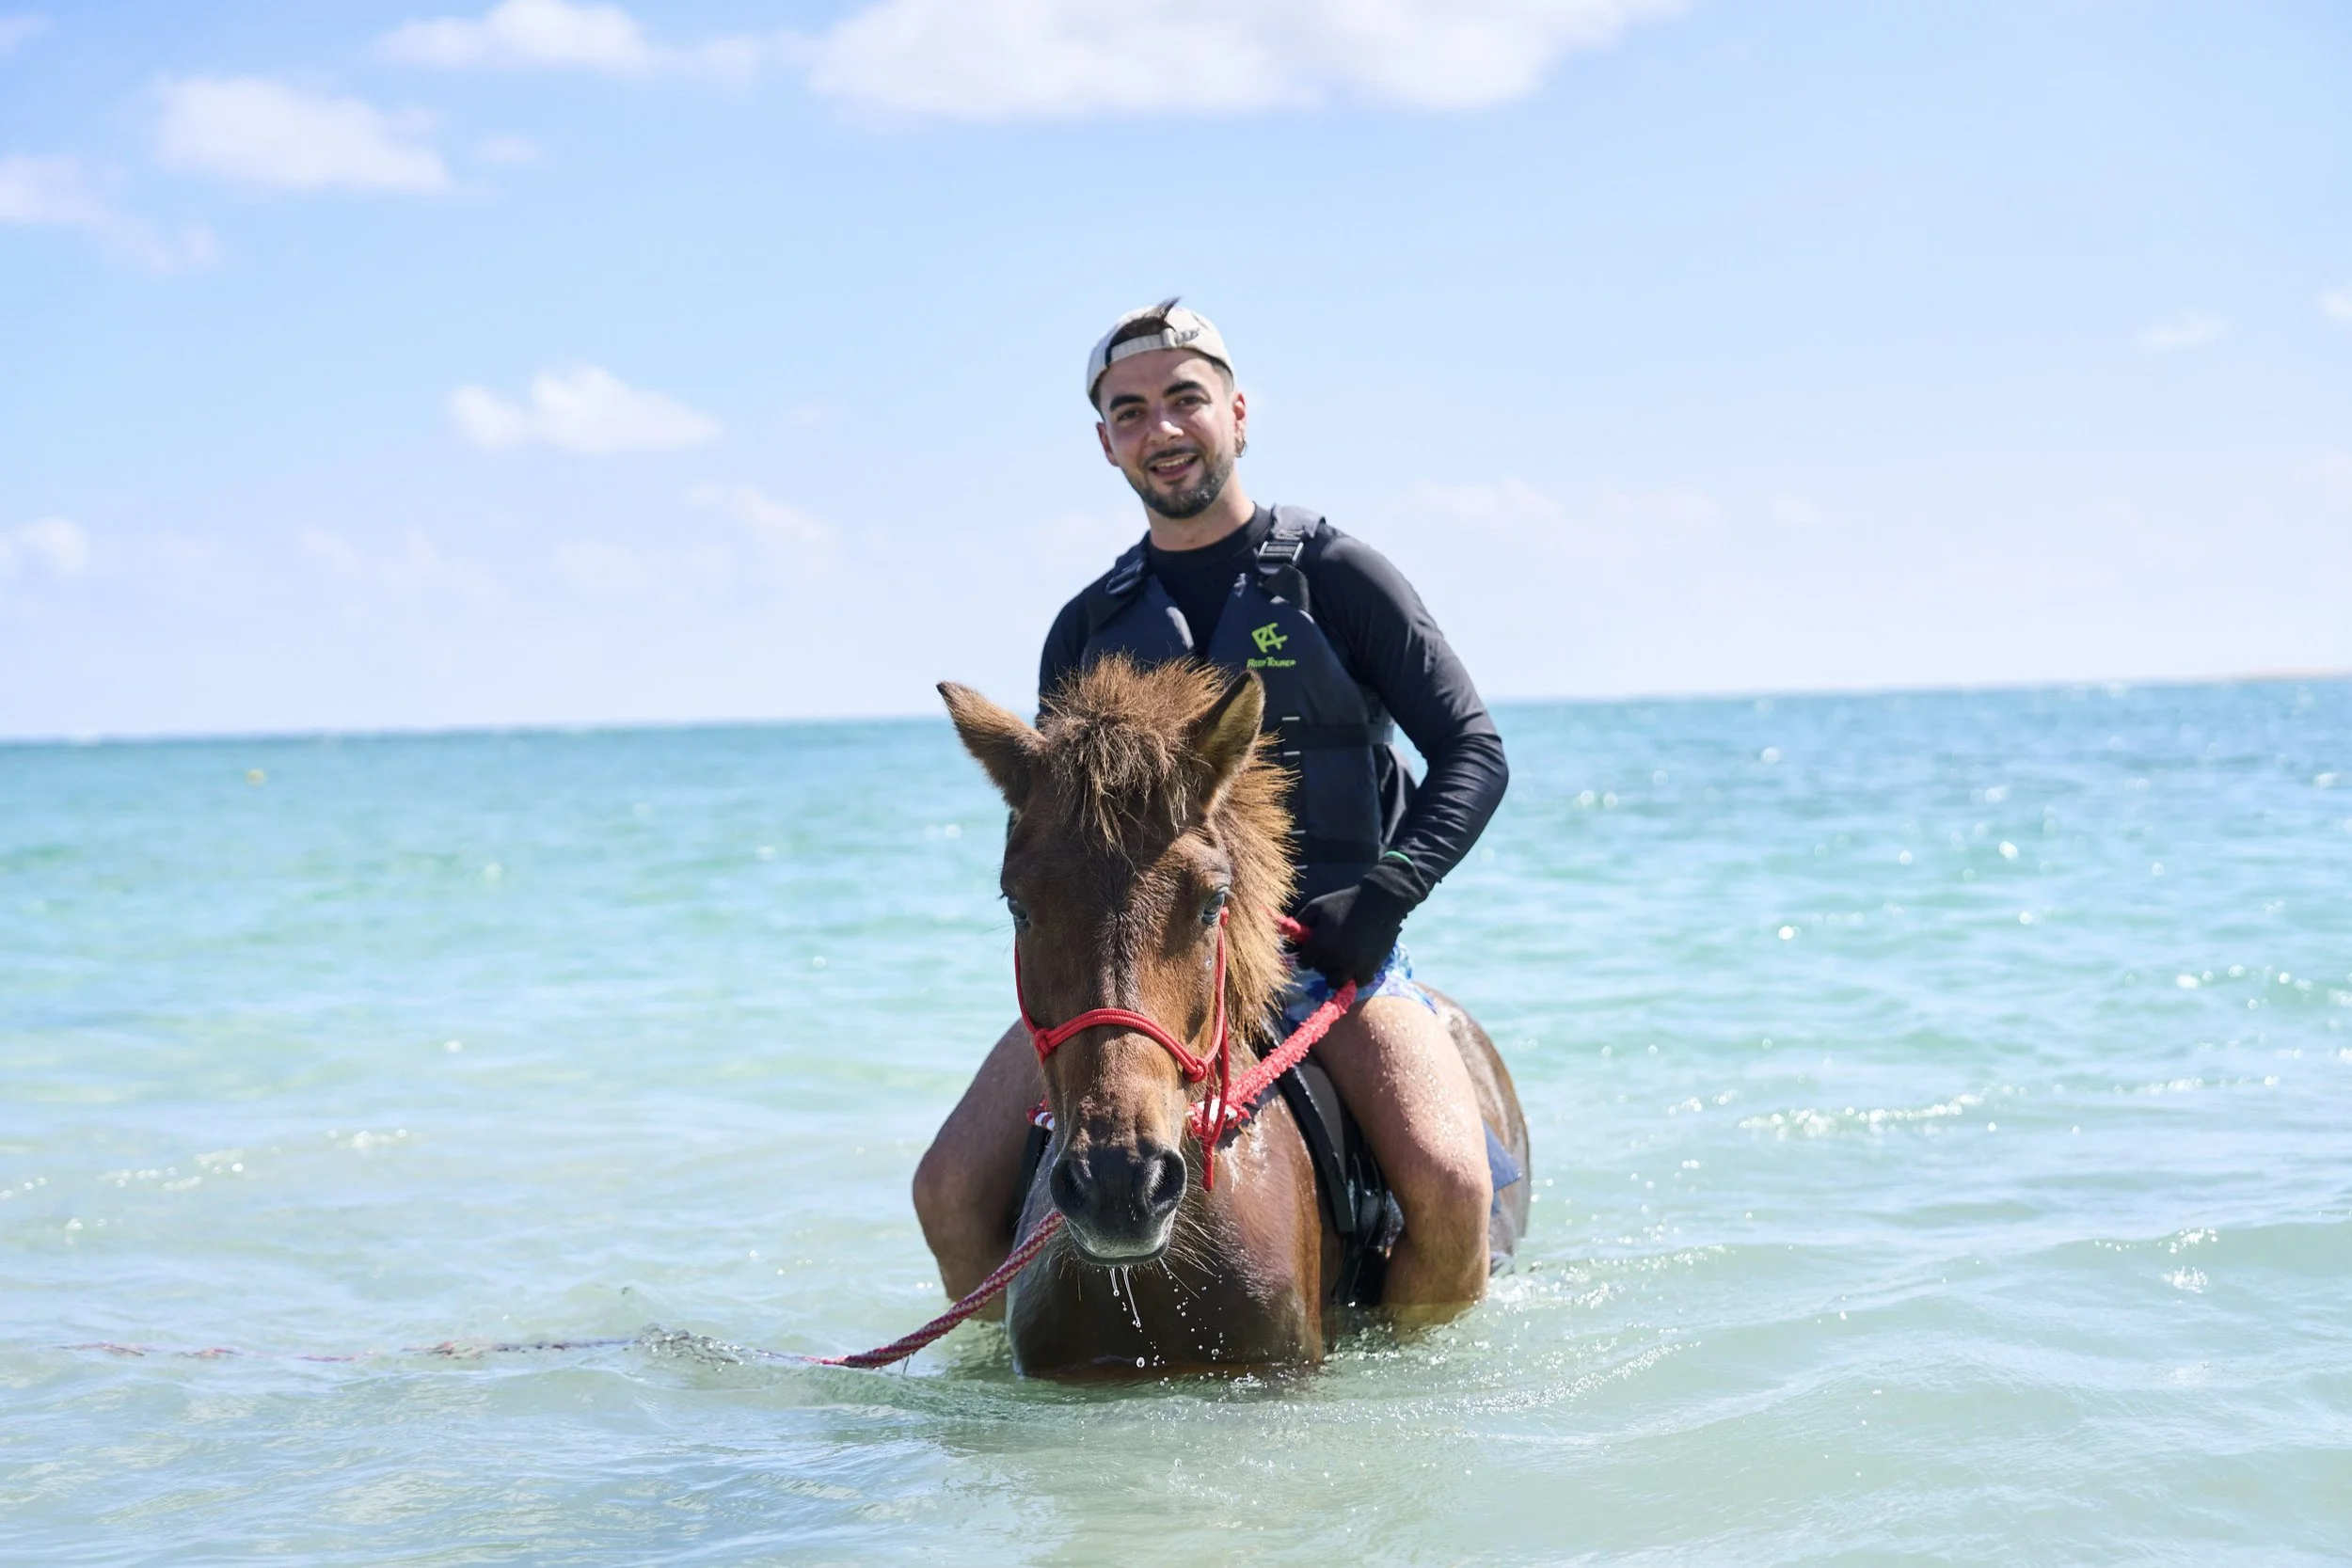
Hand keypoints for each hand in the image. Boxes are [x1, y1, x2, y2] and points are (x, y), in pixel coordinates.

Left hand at [1289, 857, 1425, 987]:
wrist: (1380, 901)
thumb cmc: (1345, 901)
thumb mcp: (1317, 906)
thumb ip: (1299, 922)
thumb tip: (1288, 940)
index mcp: (1321, 943)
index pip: (1304, 962)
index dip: (1307, 954)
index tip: (1313, 948)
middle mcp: (1336, 958)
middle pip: (1320, 970)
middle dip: (1322, 960)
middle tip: (1331, 947)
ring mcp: (1354, 966)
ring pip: (1335, 981)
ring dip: (1335, 972)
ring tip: (1341, 959)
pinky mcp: (1370, 969)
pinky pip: (1356, 982)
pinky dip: (1354, 975)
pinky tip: (1356, 963)